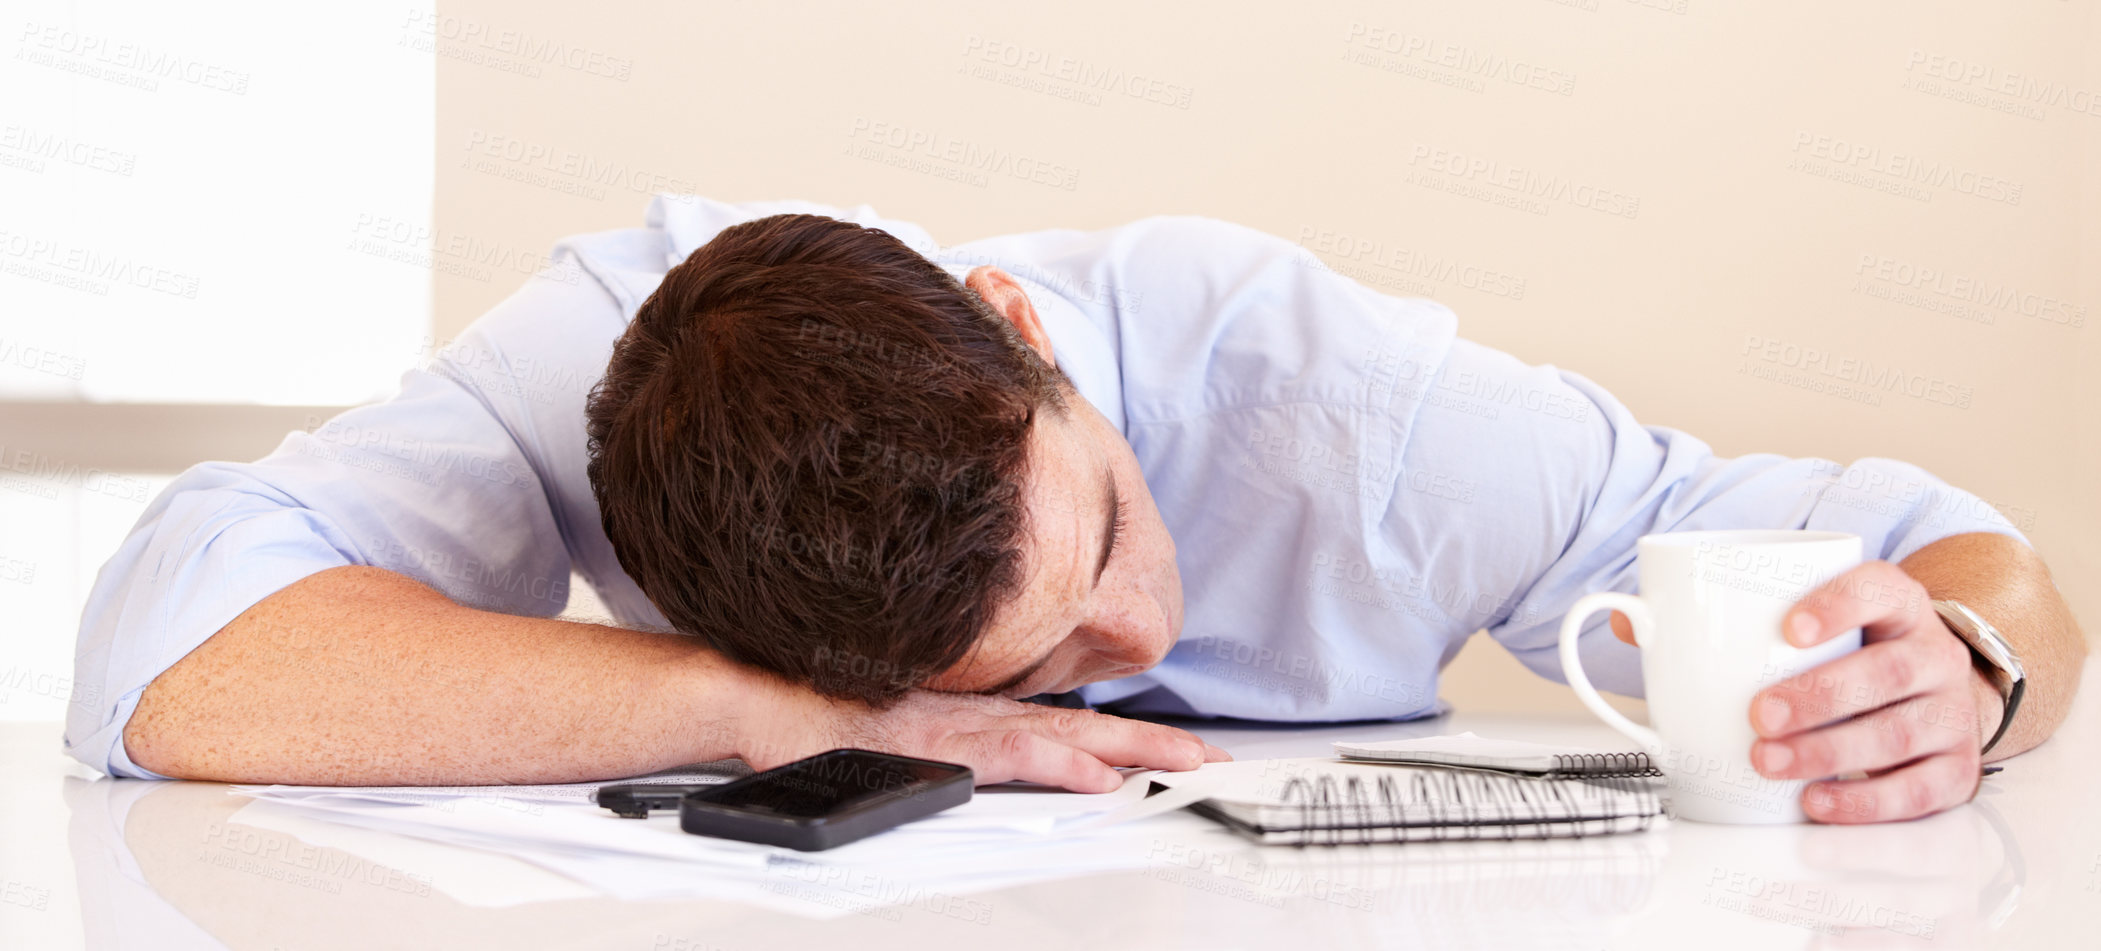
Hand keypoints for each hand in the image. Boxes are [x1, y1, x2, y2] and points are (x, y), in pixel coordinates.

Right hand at [740, 681, 1230, 792]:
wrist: (758, 693)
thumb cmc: (811, 710)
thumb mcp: (890, 728)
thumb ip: (934, 741)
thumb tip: (960, 757)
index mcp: (971, 712)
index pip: (1062, 722)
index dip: (1120, 734)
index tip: (1173, 746)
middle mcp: (977, 714)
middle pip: (1081, 728)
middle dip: (1150, 744)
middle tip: (1209, 757)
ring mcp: (960, 727)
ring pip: (1063, 739)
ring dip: (1127, 753)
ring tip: (1184, 764)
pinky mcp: (937, 745)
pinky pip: (1010, 757)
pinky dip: (1058, 765)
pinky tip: (1097, 777)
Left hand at [1750, 561, 1996, 822]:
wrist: (1930, 695)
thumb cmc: (1851, 655)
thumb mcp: (1815, 624)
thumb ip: (1736, 621)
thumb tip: (1639, 622)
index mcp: (1898, 605)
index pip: (1878, 589)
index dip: (1838, 606)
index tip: (1788, 630)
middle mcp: (1935, 654)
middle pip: (1889, 670)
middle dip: (1820, 695)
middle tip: (1761, 714)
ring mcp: (1952, 713)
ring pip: (1899, 733)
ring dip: (1829, 752)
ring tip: (1769, 761)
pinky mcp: (1955, 768)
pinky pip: (1918, 790)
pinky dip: (1864, 801)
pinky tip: (1815, 800)